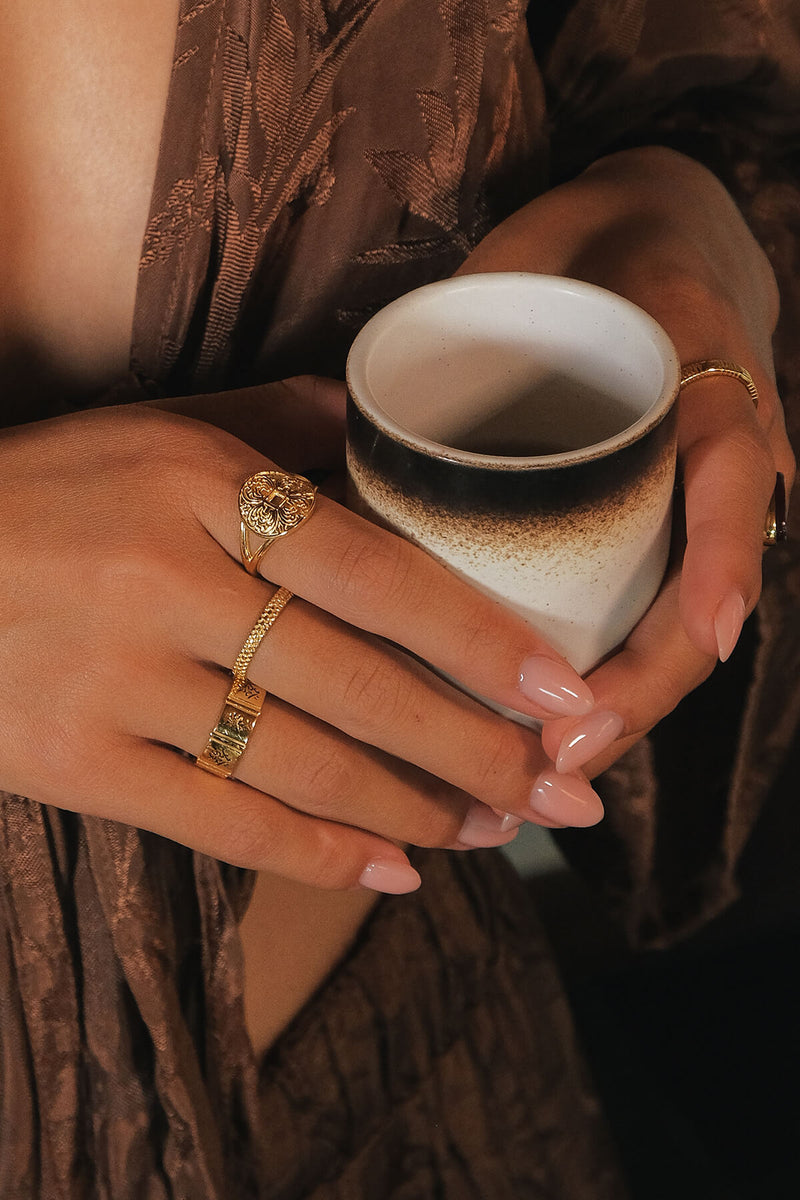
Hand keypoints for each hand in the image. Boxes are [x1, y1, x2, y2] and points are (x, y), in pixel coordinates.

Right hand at [0, 391, 604, 894]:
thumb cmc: (44, 489)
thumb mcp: (153, 430)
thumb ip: (272, 425)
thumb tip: (376, 429)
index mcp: (200, 486)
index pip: (375, 570)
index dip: (479, 637)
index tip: (563, 691)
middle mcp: (167, 582)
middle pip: (357, 683)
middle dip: (475, 748)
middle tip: (562, 790)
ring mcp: (117, 680)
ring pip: (301, 763)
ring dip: (413, 809)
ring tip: (492, 831)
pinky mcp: (74, 762)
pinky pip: (216, 822)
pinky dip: (313, 856)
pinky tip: (390, 874)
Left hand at [457, 146, 794, 773]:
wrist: (637, 248)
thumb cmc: (587, 251)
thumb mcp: (549, 258)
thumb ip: (484, 310)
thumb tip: (349, 413)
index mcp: (711, 406)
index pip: (733, 494)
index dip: (716, 569)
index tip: (698, 639)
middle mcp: (714, 484)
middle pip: (694, 612)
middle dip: (632, 696)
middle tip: (552, 757)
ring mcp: (686, 521)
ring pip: (665, 639)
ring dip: (608, 715)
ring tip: (531, 777)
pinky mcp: (645, 538)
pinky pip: (633, 624)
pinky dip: (592, 689)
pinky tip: (523, 736)